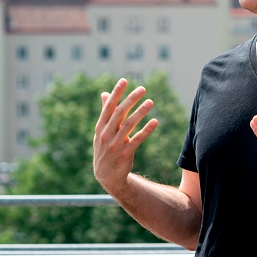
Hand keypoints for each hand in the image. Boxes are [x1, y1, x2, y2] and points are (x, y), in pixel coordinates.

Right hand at [93, 78, 157, 195]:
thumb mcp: (102, 131)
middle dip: (131, 99)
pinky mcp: (126, 154)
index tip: (124, 80)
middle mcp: (107, 135)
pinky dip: (146, 130)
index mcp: (101, 127)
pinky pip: (138, 139)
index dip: (116, 93)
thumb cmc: (105, 149)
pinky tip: (155, 121)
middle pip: (120, 113)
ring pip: (129, 125)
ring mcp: (116, 145)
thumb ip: (105, 112)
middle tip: (142, 88)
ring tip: (151, 101)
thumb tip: (105, 93)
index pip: (108, 107)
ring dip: (141, 112)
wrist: (106, 176)